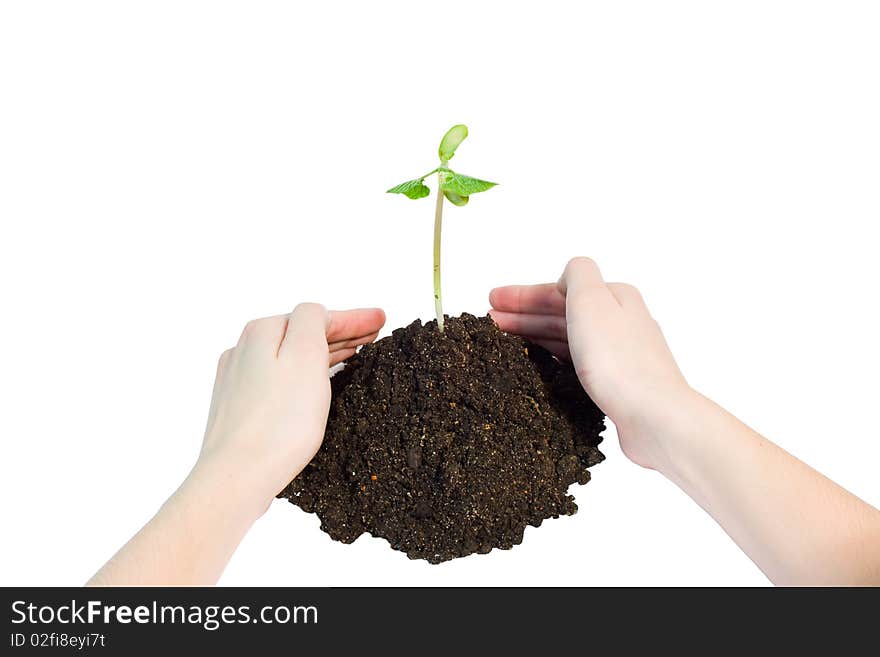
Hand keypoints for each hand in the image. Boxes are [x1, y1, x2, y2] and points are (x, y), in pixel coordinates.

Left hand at [196, 303, 385, 514]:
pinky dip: (303, 375)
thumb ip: (313, 321)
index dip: (353, 318)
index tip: (379, 320)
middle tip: (373, 336)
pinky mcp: (239, 409)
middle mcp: (243, 351)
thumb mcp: (306, 356)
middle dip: (340, 333)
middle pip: (301, 333)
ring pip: (289, 357)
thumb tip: (315, 313)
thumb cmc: (279, 422)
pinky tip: (316, 385)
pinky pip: (278, 380)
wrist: (237, 476)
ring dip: (323, 353)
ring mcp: (238, 380)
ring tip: (353, 356)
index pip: (316, 315)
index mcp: (262, 332)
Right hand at [489, 257, 691, 470]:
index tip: (492, 300)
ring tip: (504, 343)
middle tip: (490, 322)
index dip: (523, 294)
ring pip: (568, 338)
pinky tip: (538, 366)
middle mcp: (621, 323)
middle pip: (562, 313)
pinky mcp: (617, 384)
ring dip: (534, 335)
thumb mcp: (591, 299)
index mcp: (615, 297)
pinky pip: (576, 363)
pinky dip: (552, 359)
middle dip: (523, 314)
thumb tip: (566, 275)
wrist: (653, 416)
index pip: (560, 290)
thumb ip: (576, 275)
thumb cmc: (619, 360)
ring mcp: (620, 355)